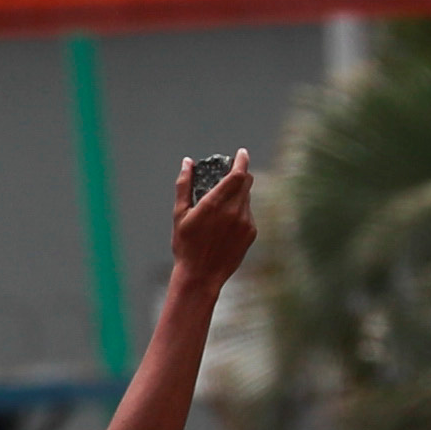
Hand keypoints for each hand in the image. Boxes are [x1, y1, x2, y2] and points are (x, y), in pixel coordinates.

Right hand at [172, 148, 257, 288]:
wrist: (201, 276)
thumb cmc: (186, 246)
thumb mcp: (179, 214)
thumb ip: (184, 186)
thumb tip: (187, 163)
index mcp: (215, 204)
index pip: (238, 174)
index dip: (242, 160)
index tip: (241, 153)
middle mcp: (234, 211)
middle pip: (246, 182)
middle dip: (240, 175)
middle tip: (230, 176)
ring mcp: (245, 222)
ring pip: (247, 198)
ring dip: (238, 195)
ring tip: (221, 209)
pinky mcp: (251, 233)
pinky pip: (248, 214)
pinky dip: (239, 212)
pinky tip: (225, 226)